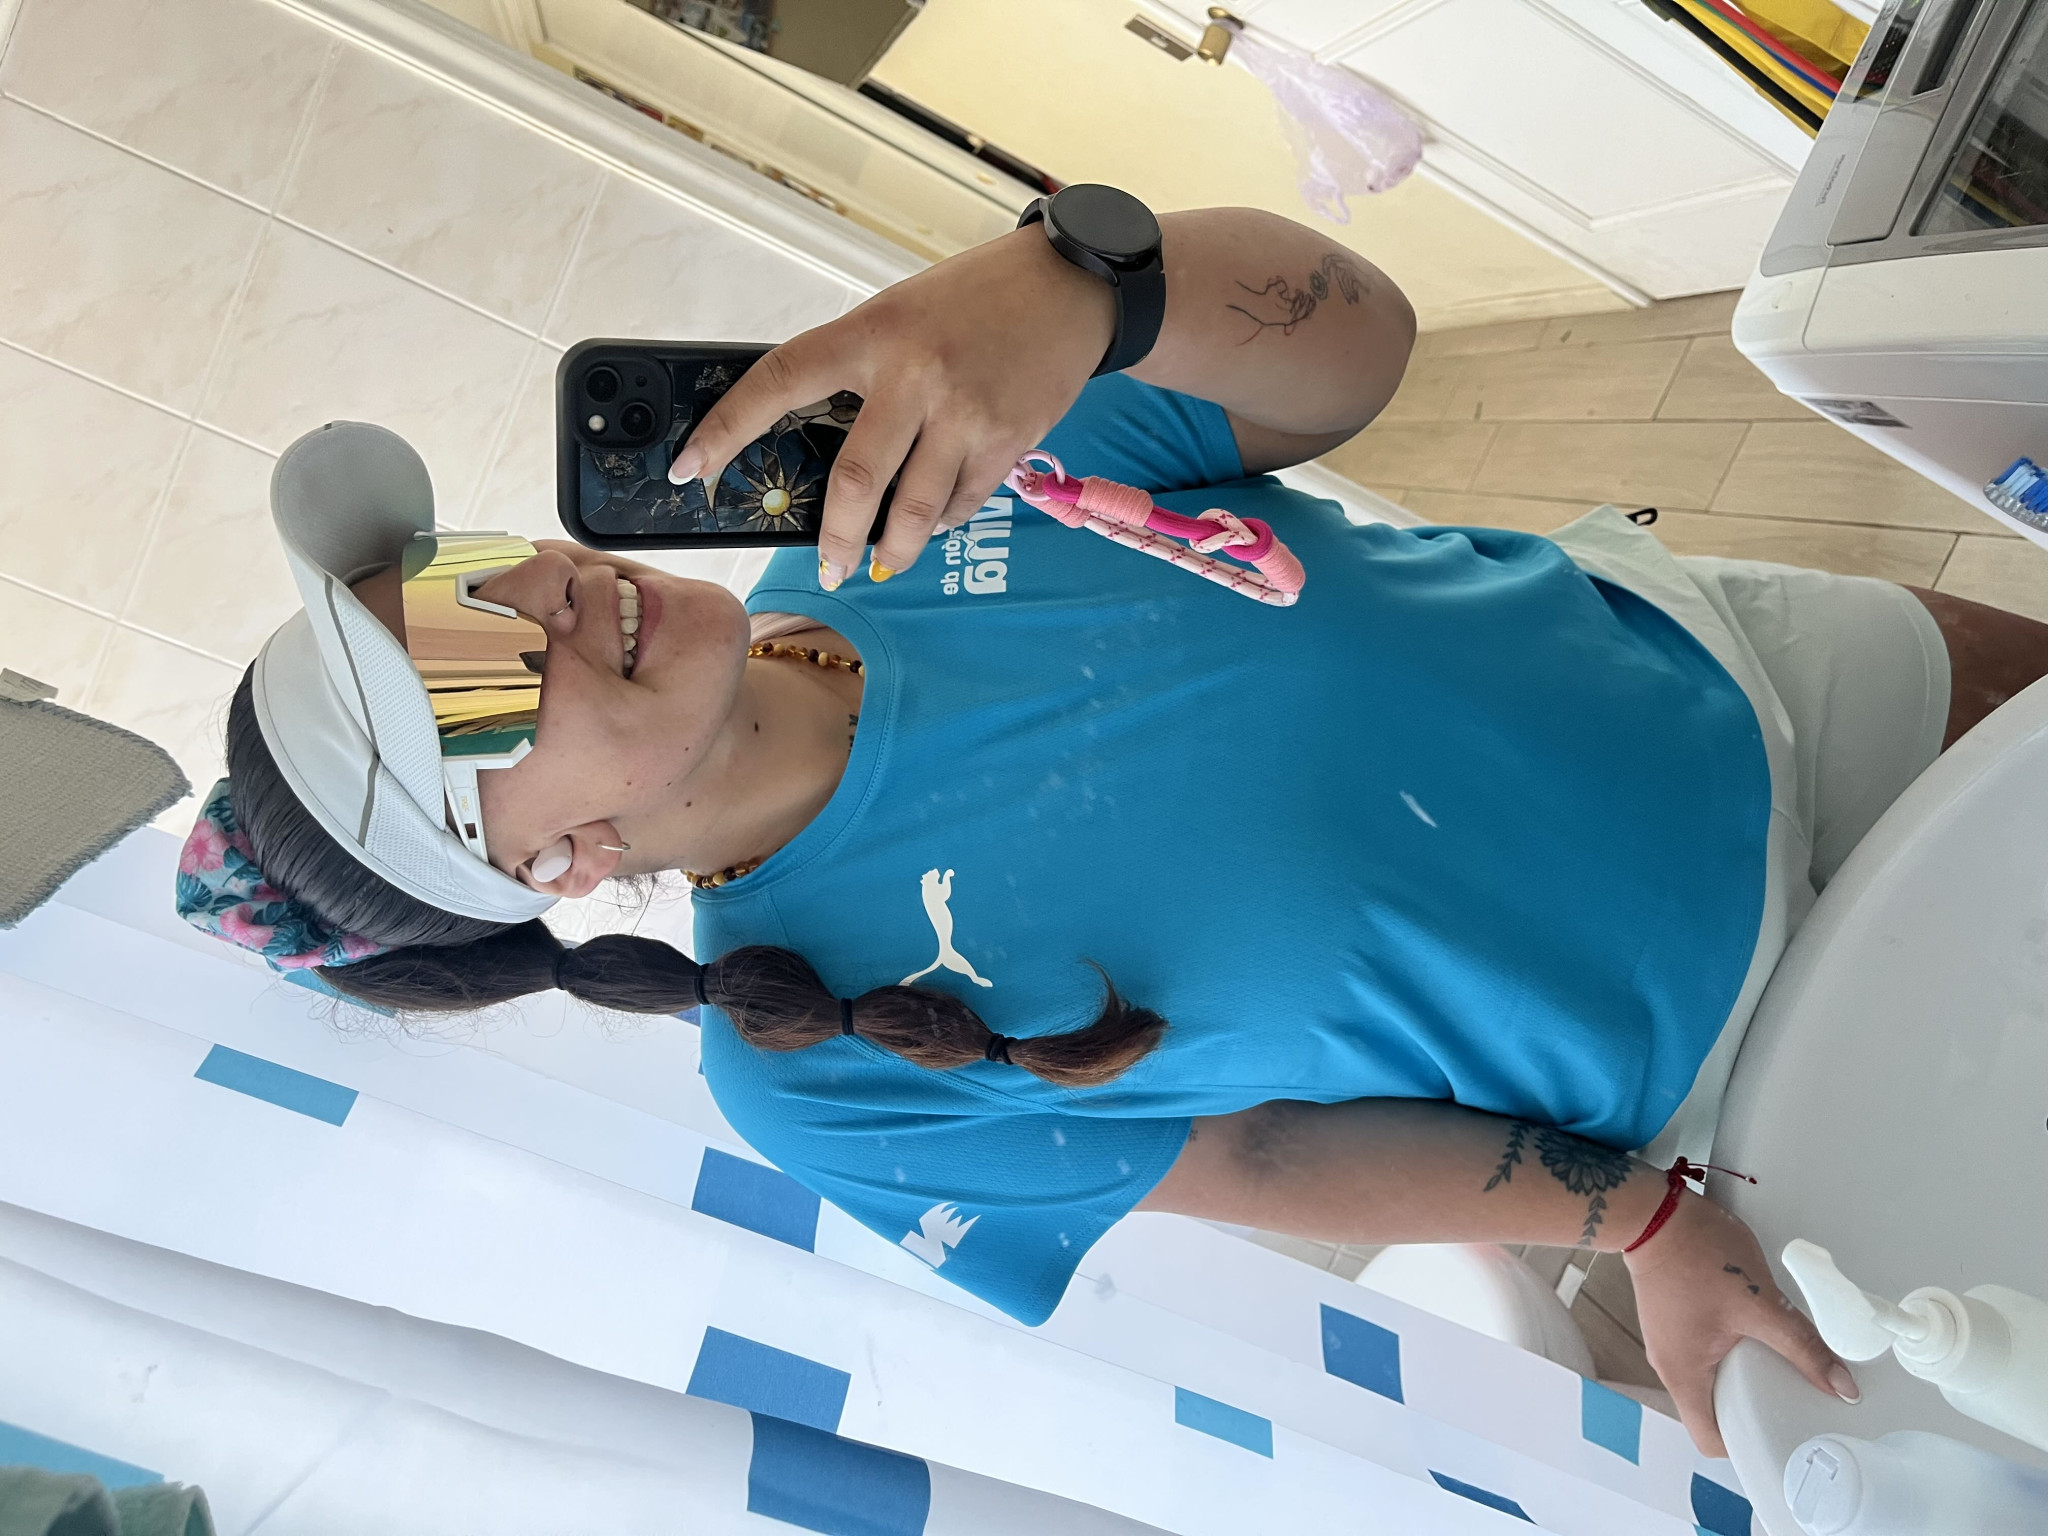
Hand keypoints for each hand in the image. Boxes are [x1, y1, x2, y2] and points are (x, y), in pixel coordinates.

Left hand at [667, 227, 1112, 587]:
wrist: (1068, 286)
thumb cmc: (975, 298)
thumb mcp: (900, 313)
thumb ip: (861, 368)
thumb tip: (818, 439)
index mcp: (870, 333)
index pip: (779, 382)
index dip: (726, 429)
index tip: (689, 467)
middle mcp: (913, 374)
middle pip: (856, 482)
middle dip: (836, 539)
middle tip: (829, 568)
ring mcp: (963, 413)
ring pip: (914, 510)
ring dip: (894, 550)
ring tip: (882, 564)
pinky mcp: (1007, 440)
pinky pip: (961, 503)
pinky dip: (942, 522)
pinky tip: (935, 522)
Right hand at [1623, 1189, 1857, 1455]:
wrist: (1654, 1212)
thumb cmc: (1698, 1256)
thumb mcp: (1760, 1303)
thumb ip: (1803, 1346)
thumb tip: (1842, 1386)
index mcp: (1685, 1374)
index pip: (1711, 1439)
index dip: (1746, 1446)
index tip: (1781, 1434)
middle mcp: (1669, 1364)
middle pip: (1712, 1411)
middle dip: (1753, 1409)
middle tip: (1791, 1397)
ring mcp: (1667, 1341)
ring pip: (1709, 1380)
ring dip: (1742, 1377)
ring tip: (1778, 1361)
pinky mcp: (1671, 1319)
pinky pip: (1701, 1353)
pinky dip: (1729, 1352)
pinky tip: (1753, 1330)